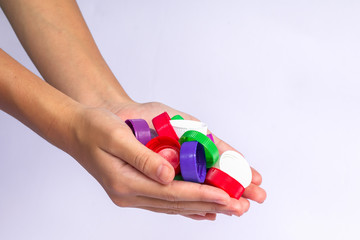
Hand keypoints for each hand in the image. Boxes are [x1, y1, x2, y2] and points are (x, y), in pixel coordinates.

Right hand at [69, 103, 264, 220]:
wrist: (77, 128)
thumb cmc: (94, 127)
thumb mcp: (115, 136)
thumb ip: (142, 158)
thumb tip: (169, 175)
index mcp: (124, 182)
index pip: (171, 193)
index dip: (201, 195)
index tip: (227, 197)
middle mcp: (128, 194)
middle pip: (176, 203)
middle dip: (210, 204)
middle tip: (239, 206)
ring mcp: (131, 194)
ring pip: (173, 205)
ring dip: (202, 206)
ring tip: (229, 209)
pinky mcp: (135, 189)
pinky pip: (165, 201)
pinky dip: (186, 205)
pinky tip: (202, 210)